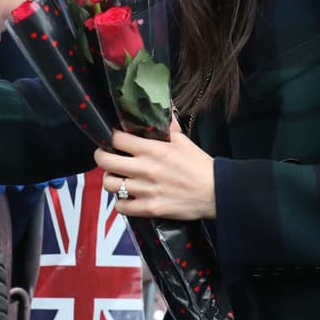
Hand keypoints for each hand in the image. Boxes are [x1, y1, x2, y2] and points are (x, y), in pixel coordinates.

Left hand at [95, 121, 215, 219]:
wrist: (217, 192)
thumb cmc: (199, 165)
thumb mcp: (183, 141)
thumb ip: (167, 126)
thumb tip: (161, 111)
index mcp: (153, 149)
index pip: (116, 139)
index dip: (110, 137)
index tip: (112, 139)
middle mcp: (145, 169)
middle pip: (104, 161)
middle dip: (102, 157)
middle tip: (107, 157)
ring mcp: (145, 190)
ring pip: (109, 184)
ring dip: (111, 180)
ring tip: (118, 178)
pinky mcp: (149, 208)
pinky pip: (121, 207)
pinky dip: (121, 202)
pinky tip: (128, 197)